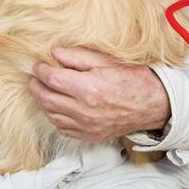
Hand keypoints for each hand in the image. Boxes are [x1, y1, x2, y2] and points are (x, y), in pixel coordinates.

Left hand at [29, 47, 169, 143]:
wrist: (155, 105)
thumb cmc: (133, 79)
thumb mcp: (106, 60)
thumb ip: (77, 56)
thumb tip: (54, 52)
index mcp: (89, 89)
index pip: (52, 79)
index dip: (41, 70)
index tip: (38, 64)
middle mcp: (86, 111)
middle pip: (47, 99)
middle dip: (36, 86)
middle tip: (33, 77)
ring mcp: (88, 126)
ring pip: (52, 116)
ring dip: (43, 102)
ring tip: (41, 90)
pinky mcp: (91, 136)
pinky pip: (64, 128)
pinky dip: (55, 117)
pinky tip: (55, 106)